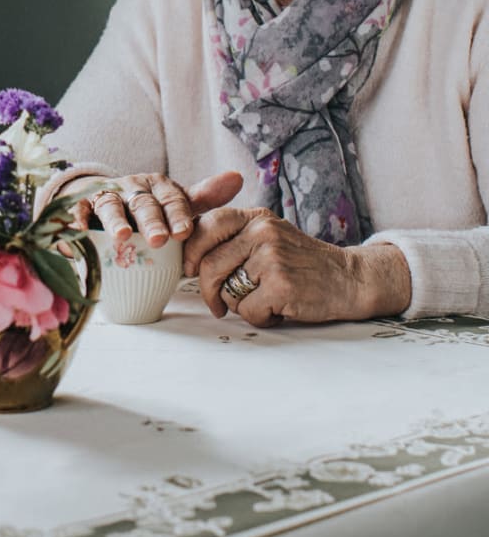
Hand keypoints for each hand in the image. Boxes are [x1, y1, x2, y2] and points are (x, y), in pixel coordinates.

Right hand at [67, 171, 243, 246]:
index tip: (185, 232)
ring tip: (121, 236)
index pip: (172, 199)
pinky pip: (78, 211)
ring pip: (110, 205)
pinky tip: (80, 233)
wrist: (102, 196)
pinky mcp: (81, 206)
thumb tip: (238, 177)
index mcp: (158, 187)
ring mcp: (105, 196)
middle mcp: (132, 188)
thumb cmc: (147, 207)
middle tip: (158, 240)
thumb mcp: (175, 201)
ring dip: (115, 220)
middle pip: (143, 204)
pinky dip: (78, 220)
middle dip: (150, 221)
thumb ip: (204, 197)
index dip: (178, 215)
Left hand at [183, 207, 411, 324]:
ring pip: (227, 291)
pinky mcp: (281, 286)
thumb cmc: (302, 263)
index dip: (192, 252)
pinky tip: (279, 309)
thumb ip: (235, 240)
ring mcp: (272, 258)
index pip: (207, 225)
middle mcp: (263, 233)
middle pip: (209, 265)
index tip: (191, 271)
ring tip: (264, 300)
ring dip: (240, 305)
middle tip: (217, 304)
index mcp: (256, 218)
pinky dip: (260, 318)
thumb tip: (188, 260)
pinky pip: (248, 311)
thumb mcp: (270, 237)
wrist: (348, 279)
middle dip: (208, 291)